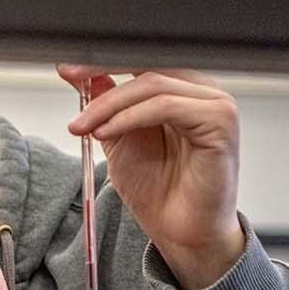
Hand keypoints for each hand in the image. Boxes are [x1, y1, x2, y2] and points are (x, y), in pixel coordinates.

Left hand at [59, 65, 244, 289]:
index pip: (140, 58)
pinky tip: (107, 132)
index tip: (67, 67)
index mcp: (180, 88)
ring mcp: (215, 103)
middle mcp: (201, 90)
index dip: (103, 59)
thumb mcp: (118, 137)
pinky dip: (130, 117)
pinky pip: (166, 106)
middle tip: (70, 83)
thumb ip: (105, 103)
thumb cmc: (158, 189)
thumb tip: (78, 72)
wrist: (181, 231)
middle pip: (146, 64)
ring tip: (83, 127)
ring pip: (152, 84)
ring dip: (109, 104)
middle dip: (101, 72)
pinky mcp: (221, 121)